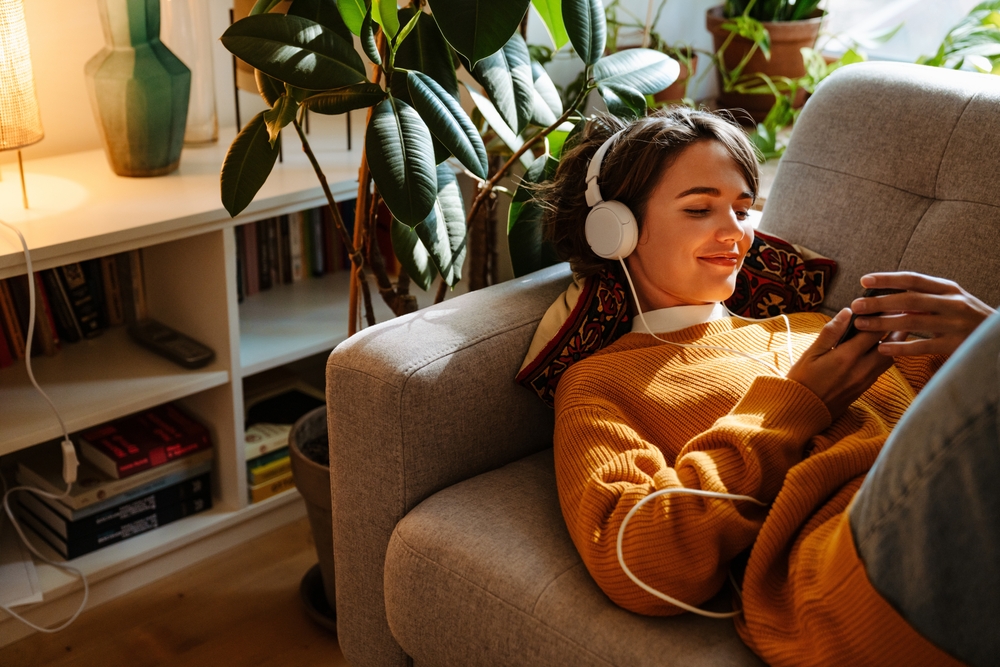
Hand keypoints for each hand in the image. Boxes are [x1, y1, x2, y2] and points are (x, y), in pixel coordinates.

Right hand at [786, 309, 903, 421]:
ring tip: (891, 327)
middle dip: (895, 326)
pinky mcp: (864, 388)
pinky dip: (884, 355)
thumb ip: (830, 332)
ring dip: (892, 342)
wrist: (801, 412)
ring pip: (890, 357)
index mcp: (846, 357)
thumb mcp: (810, 353)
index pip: (874, 331)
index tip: (884, 303)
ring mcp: (865, 380)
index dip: (881, 315)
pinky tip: (877, 347)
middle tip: (899, 311)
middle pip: (891, 344)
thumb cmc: (801, 380)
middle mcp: (862, 369)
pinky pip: (881, 368)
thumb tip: (847, 312)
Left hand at [851, 272, 995, 356]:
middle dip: (880, 301)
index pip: (914, 279)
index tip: (864, 280)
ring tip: (861, 325)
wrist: (998, 339)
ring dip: (883, 323)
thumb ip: (924, 297)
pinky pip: (922, 346)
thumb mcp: (950, 301)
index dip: (888, 279)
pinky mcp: (955, 345)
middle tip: (855, 305)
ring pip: (913, 321)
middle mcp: (952, 302)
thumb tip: (888, 296)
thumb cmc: (966, 318)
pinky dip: (900, 347)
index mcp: (948, 288)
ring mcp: (954, 324)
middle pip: (910, 299)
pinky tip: (882, 348)